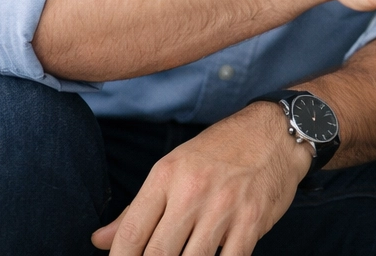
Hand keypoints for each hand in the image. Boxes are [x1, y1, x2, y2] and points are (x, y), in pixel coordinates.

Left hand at [91, 101, 309, 255]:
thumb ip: (137, 209)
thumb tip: (100, 241)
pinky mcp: (252, 220)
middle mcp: (193, 191)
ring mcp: (224, 207)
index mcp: (167, 176)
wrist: (276, 133)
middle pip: (157, 254)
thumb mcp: (174, 168)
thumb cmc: (220, 151)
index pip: (131, 234)